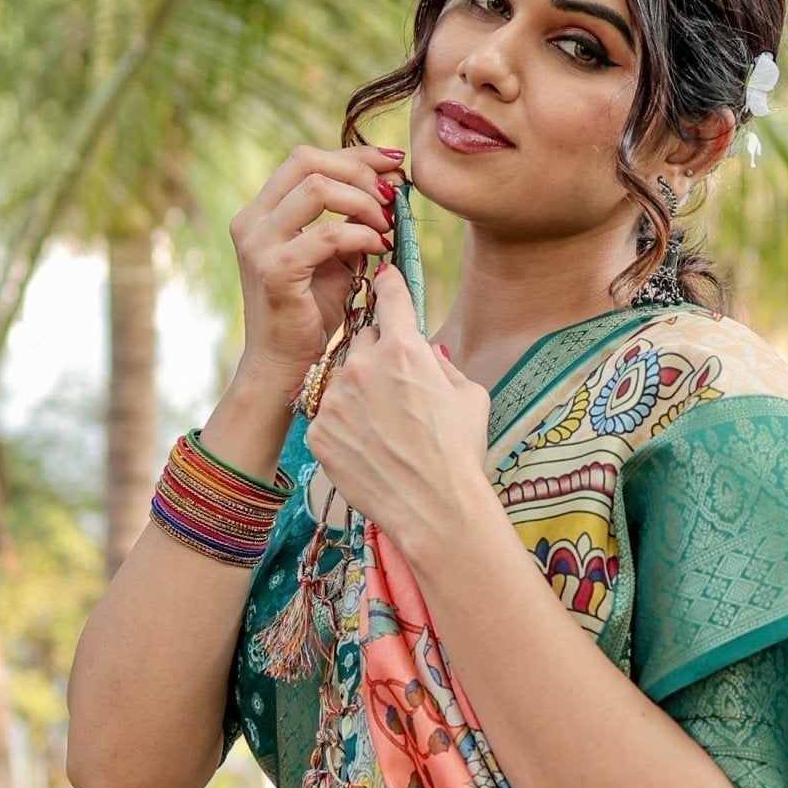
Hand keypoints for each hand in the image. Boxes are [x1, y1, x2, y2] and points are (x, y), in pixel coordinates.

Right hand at [227, 143, 401, 399]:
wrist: (284, 367)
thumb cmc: (310, 314)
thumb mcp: (333, 259)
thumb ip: (350, 222)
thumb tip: (390, 185)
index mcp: (261, 212)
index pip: (306, 159)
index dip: (354, 154)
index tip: (394, 163)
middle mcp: (251, 220)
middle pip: (309, 162)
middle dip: (360, 172)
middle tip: (394, 195)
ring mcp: (258, 243)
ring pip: (318, 189)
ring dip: (363, 201)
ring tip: (387, 224)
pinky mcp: (275, 269)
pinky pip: (328, 235)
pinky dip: (361, 235)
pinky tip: (380, 246)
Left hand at [306, 262, 491, 558]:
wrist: (433, 509)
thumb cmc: (460, 454)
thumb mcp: (469, 397)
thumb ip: (442, 365)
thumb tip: (428, 352)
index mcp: (405, 348)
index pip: (390, 296)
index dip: (389, 285)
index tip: (384, 278)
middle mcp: (363, 364)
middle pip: (362, 340)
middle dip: (376, 355)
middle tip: (395, 391)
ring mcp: (336, 398)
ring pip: (341, 378)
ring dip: (357, 393)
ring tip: (383, 429)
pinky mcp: (318, 431)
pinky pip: (327, 416)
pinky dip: (343, 427)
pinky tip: (367, 449)